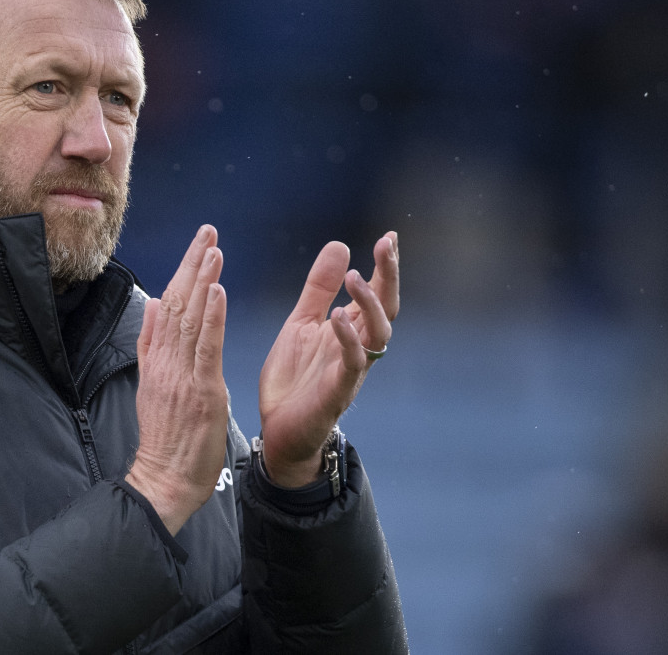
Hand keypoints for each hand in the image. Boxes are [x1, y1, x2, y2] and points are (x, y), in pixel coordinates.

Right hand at [126, 225, 229, 534]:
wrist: (163, 479)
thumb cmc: (166, 442)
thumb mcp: (153, 388)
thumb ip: (153, 348)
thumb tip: (154, 308)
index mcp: (156, 361)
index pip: (168, 306)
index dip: (182, 273)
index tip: (197, 245)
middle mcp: (166, 362)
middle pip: (177, 303)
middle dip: (193, 265)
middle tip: (208, 231)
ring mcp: (182, 375)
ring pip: (191, 319)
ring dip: (203, 281)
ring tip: (214, 249)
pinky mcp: (201, 391)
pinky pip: (206, 347)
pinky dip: (212, 316)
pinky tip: (218, 291)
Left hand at [258, 232, 399, 487]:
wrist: (277, 431)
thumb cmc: (294, 378)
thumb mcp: (301, 322)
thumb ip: (319, 287)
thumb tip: (341, 245)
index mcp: (349, 329)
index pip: (376, 292)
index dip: (385, 266)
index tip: (389, 235)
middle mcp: (358, 347)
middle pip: (386, 307)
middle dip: (389, 277)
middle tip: (386, 245)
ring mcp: (351, 370)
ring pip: (377, 334)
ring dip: (369, 305)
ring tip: (356, 277)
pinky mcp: (337, 392)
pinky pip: (352, 364)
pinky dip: (349, 340)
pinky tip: (338, 318)